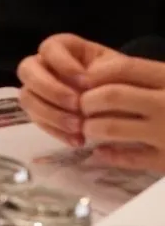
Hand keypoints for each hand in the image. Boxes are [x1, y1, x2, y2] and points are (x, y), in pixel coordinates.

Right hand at [17, 34, 114, 147]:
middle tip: (77, 105)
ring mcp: (38, 89)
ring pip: (27, 98)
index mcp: (62, 48)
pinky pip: (37, 121)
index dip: (62, 64)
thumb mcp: (118, 69)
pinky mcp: (39, 112)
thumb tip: (86, 86)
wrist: (126, 105)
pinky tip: (78, 140)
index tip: (85, 82)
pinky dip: (56, 132)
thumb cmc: (121, 81)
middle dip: (50, 90)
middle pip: (27, 71)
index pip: (49, 48)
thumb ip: (103, 72)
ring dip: (51, 113)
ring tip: (79, 127)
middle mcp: (43, 66)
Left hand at [79, 51, 164, 170]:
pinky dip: (108, 155)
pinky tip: (100, 153)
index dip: (94, 73)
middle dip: (86, 101)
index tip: (82, 80)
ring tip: (88, 128)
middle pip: (110, 96)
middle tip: (81, 106)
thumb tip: (92, 75)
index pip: (122, 67)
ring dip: (90, 128)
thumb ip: (144, 77)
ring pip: (110, 128)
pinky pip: (128, 158)